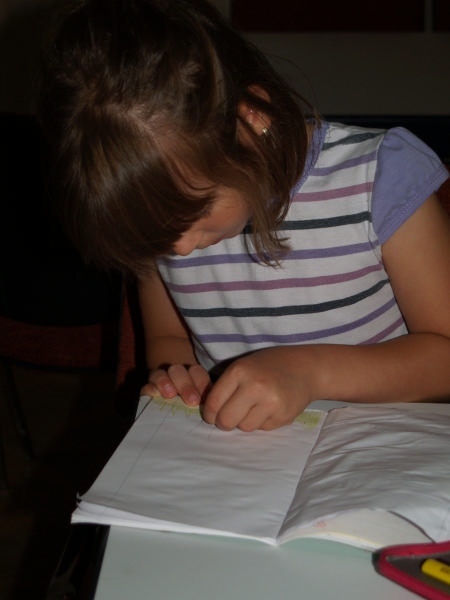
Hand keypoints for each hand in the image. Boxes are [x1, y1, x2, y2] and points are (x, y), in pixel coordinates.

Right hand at [141, 363, 211, 406]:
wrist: (170, 420)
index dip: (201, 384)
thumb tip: (213, 412)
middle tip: (192, 401)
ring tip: (170, 394)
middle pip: (180, 371)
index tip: (203, 399)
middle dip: (186, 385)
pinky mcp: (147, 390)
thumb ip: (206, 405)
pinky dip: (150, 388)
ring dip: (165, 382)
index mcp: (193, 378)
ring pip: (161, 374)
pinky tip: (155, 394)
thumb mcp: (200, 407)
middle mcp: (176, 376)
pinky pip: (147, 385)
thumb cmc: (190, 412)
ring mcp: (160, 381)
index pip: (198, 374)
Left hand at [201, 347, 316, 431]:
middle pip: (226, 420)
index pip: (213, 403)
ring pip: (244, 427)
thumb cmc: (268, 366)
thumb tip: (207, 411)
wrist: (305, 368)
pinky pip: (261, 429)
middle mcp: (255, 386)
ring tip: (253, 408)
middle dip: (224, 422)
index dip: (209, 414)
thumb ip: (225, 386)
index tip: (211, 416)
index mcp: (240, 371)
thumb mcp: (243, 367)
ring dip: (244, 422)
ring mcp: (271, 403)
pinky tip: (268, 409)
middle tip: (228, 418)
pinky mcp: (284, 416)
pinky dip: (261, 422)